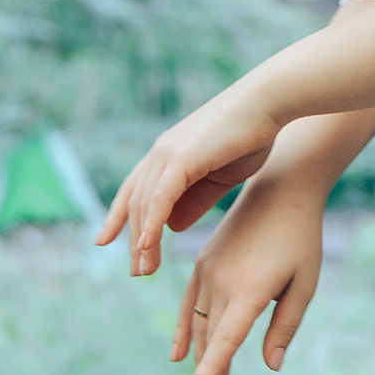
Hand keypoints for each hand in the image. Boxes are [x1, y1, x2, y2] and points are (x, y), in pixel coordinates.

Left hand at [97, 82, 284, 276]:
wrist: (269, 103)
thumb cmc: (251, 136)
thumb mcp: (220, 177)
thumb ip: (195, 201)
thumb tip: (171, 227)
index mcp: (168, 154)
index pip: (134, 189)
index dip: (118, 215)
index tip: (104, 240)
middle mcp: (161, 152)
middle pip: (137, 203)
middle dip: (133, 241)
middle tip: (137, 272)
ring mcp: (168, 153)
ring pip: (146, 204)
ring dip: (143, 240)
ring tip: (144, 269)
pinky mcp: (182, 157)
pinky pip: (160, 197)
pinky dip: (151, 223)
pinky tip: (146, 245)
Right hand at [176, 173, 327, 374]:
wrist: (279, 190)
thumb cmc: (300, 239)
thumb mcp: (304, 283)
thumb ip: (285, 325)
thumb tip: (271, 365)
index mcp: (249, 289)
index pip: (226, 339)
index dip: (212, 369)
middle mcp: (222, 281)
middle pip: (213, 339)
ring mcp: (208, 271)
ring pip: (201, 324)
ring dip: (199, 358)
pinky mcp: (203, 263)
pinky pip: (190, 303)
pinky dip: (185, 329)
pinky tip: (179, 353)